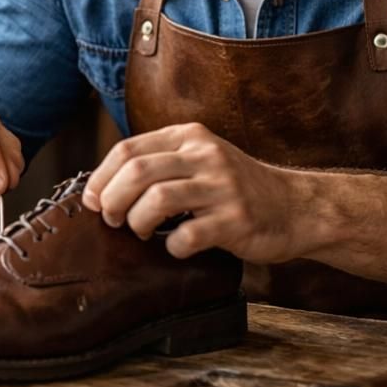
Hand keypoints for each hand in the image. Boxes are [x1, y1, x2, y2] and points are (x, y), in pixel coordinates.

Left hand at [82, 122, 305, 262]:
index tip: (91, 201)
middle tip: (111, 220)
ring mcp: (222, 187)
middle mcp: (205, 156)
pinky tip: (177, 249)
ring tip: (140, 233)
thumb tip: (103, 186)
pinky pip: (188, 235)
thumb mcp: (200, 160)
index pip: (127, 150)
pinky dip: (173, 247)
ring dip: (137, 221)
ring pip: (157, 199)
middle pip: (137, 171)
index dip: (100, 178)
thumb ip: (160, 163)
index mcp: (189, 138)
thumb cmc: (235, 189)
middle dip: (112, 200)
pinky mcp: (235, 220)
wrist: (295, 207)